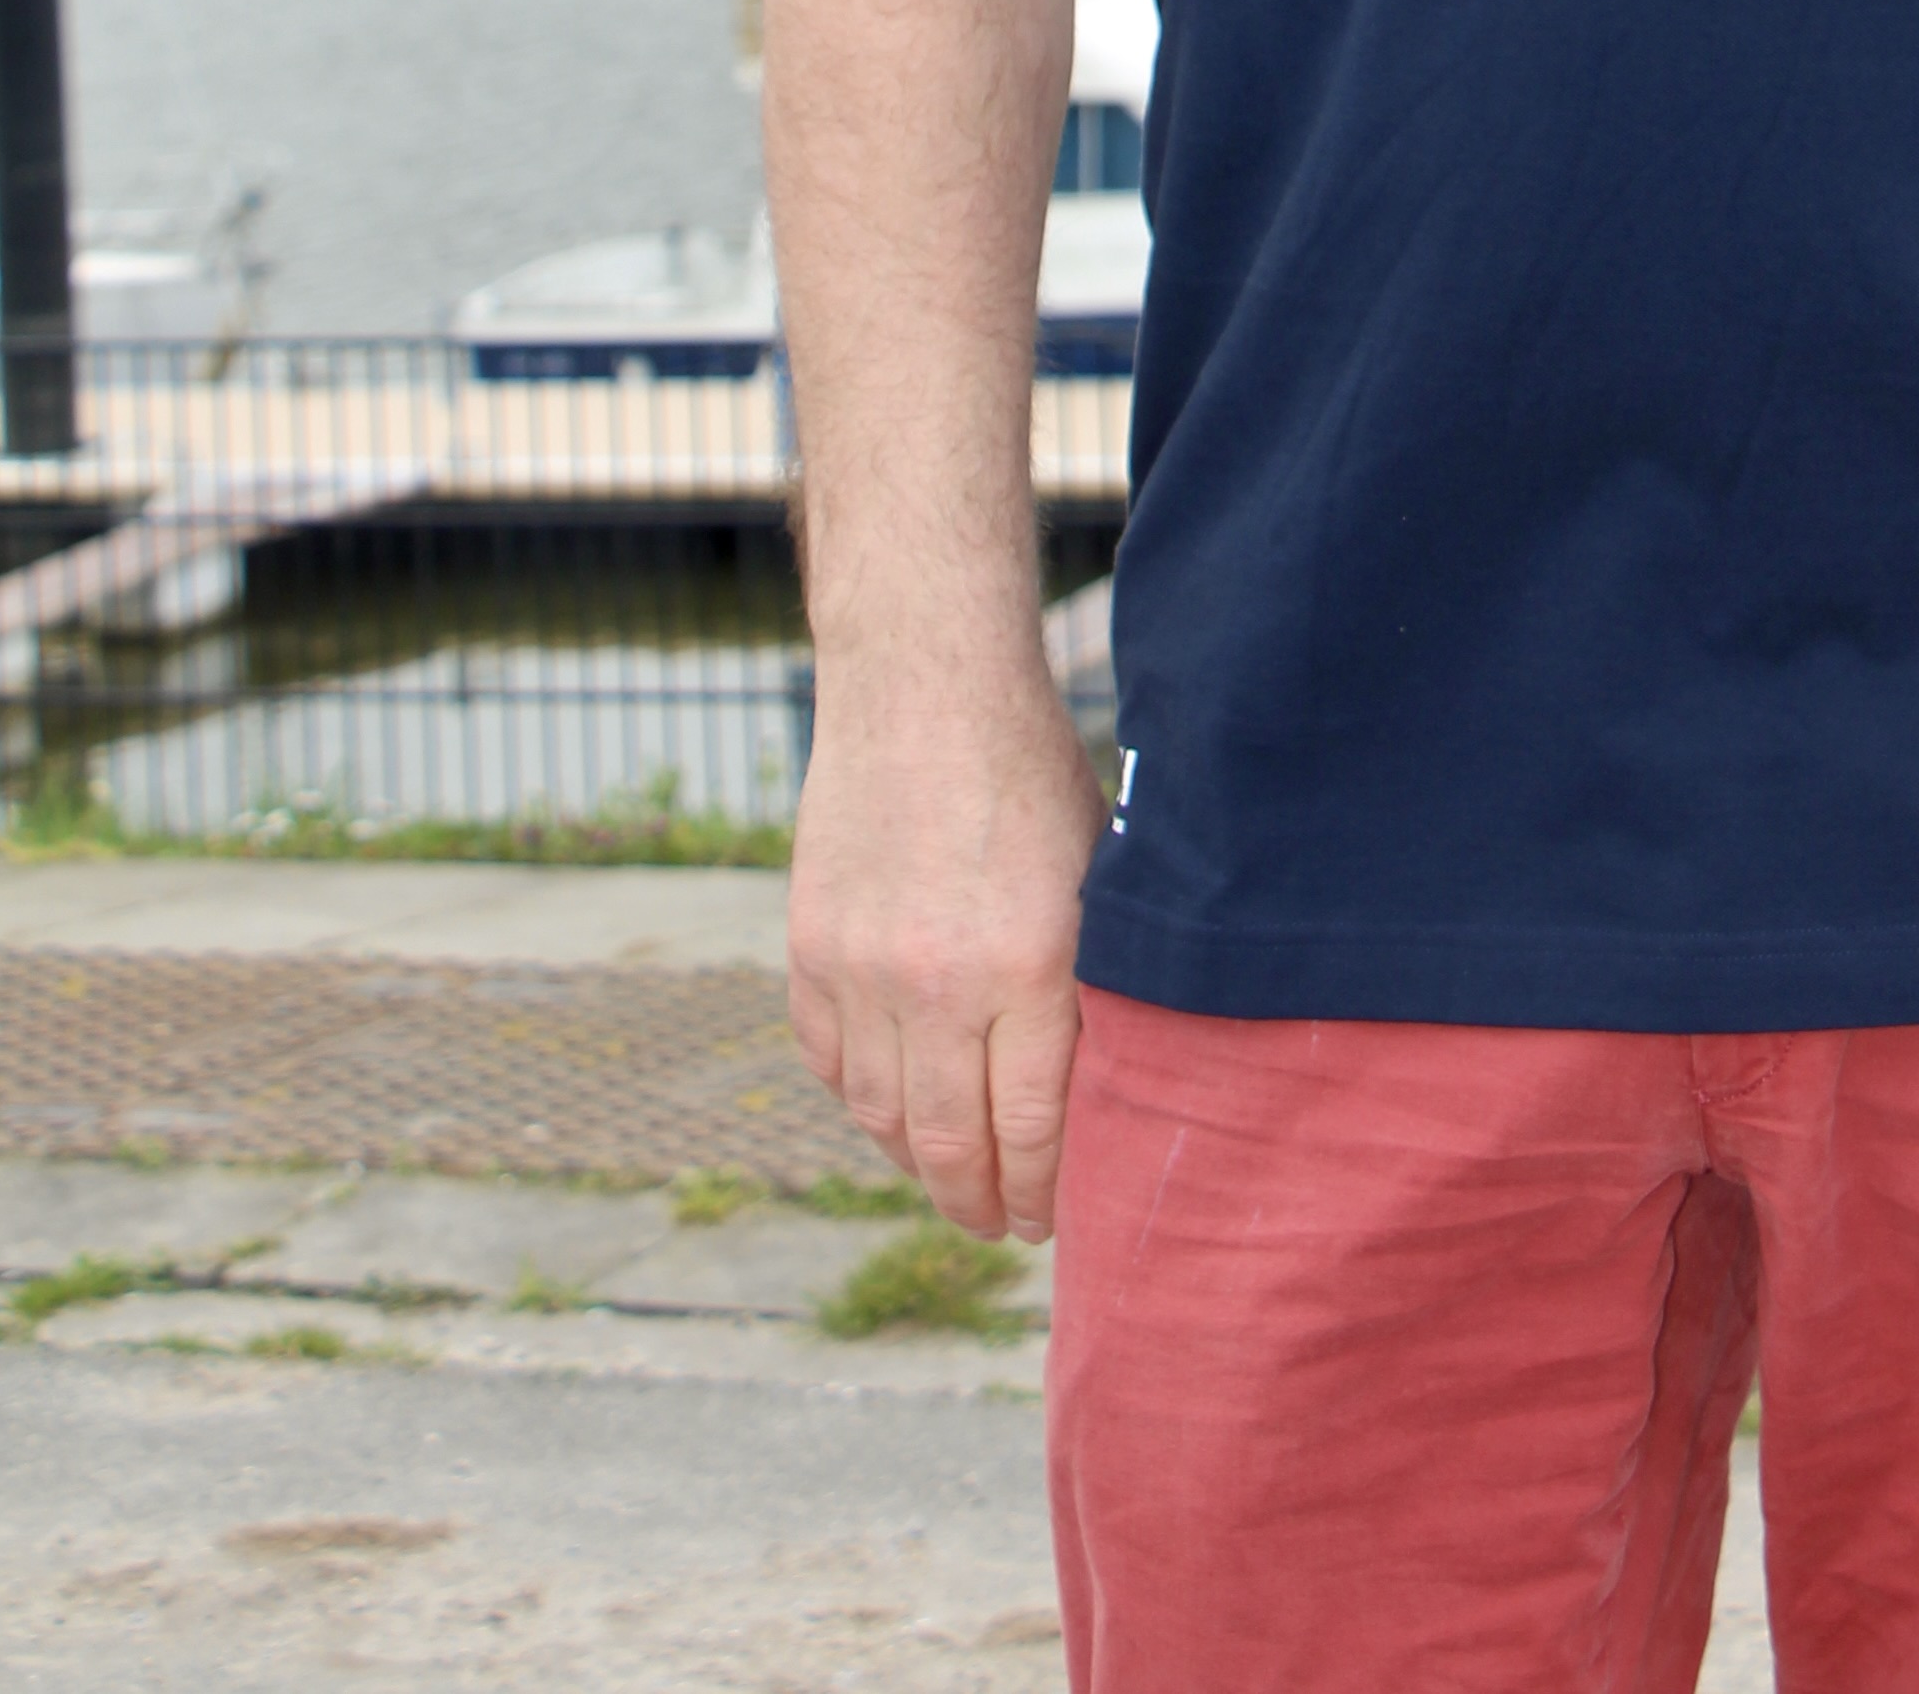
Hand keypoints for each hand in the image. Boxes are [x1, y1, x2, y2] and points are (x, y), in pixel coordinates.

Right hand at [785, 658, 1107, 1240]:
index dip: (1047, 1192)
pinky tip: (895, 1112)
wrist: (924, 690)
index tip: (1056, 1220)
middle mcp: (939, 986)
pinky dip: (862, 1101)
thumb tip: (1108, 1083)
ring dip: (920, 1166)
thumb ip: (1092, 981)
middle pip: (953, 1147)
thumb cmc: (1034, 774)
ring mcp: (862, 973)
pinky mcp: (810, 951)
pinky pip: (831, 1063)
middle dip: (983, 1205)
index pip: (1036, 1130)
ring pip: (884, 1118)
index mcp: (1030, 969)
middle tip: (1005, 1228)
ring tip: (954, 1184)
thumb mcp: (1098, 874)